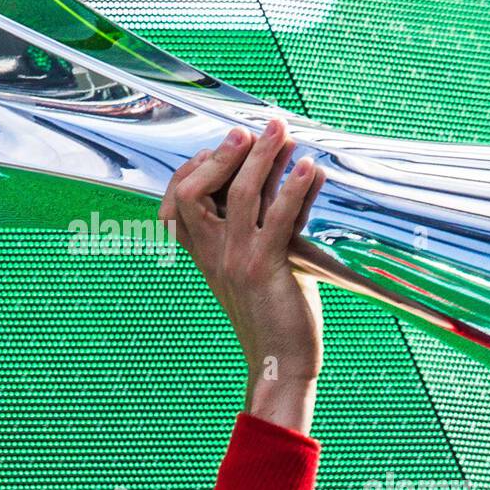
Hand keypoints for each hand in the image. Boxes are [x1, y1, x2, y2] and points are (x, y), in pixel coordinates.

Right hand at [159, 120, 325, 432]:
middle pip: (198, 189)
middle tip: (253, 127)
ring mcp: (236, 260)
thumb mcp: (260, 264)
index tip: (225, 144)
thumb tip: (291, 178)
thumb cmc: (275, 313)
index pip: (179, 199)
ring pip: (239, 195)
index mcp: (204, 253)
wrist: (281, 362)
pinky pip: (278, 219)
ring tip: (282, 131)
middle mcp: (213, 253)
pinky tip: (310, 168)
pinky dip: (294, 189)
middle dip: (225, 153)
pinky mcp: (266, 269)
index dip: (197, 166)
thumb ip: (265, 225)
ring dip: (262, 157)